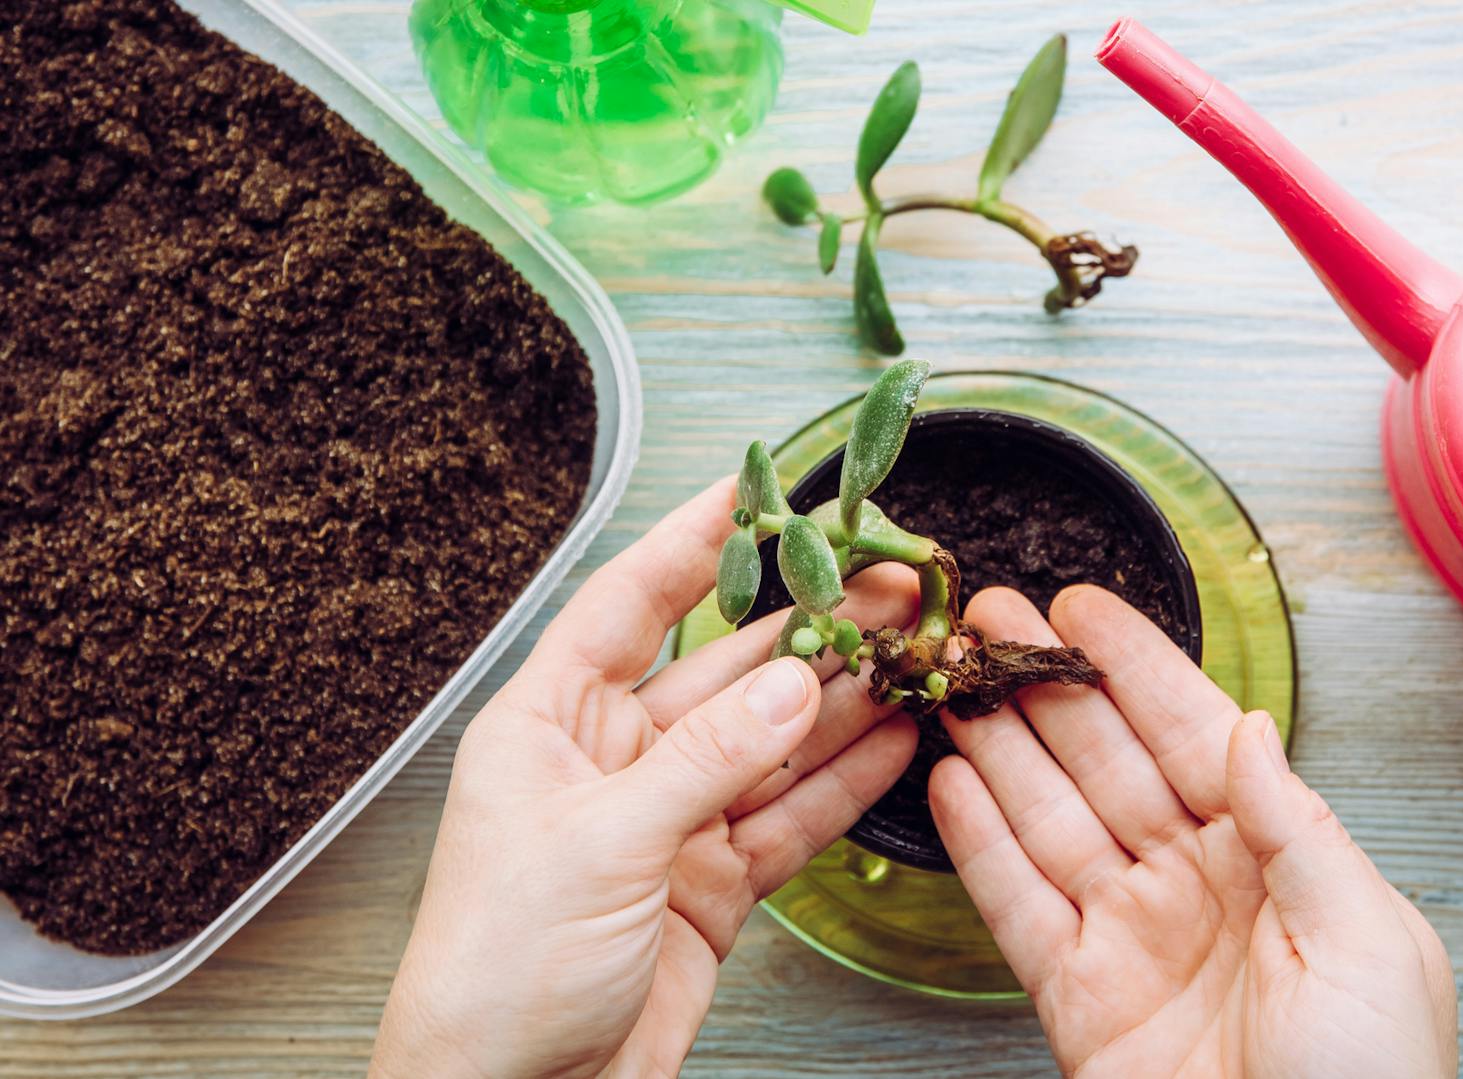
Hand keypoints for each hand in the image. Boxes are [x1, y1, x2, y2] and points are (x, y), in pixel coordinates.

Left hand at [371, 479, 918, 1078]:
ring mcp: (670, 822)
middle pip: (725, 670)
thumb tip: (796, 683)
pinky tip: (894, 740)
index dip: (695, 541)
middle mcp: (614, 761)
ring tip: (910, 650)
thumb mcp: (603, 843)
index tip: (757, 486)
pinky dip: (844, 783)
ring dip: (841, 699)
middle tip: (885, 583)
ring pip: (771, 741)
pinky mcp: (712, 884)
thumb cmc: (498, 970)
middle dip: (807, 626)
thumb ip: (709, 758)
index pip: (631, 603)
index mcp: (551, 724)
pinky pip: (790, 816)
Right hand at [929, 586, 1455, 1078]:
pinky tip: (950, 783)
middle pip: (1106, 761)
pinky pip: (1018, 906)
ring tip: (954, 680)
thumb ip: (1300, 828)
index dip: (1135, 668)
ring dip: (999, 746)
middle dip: (1046, 684)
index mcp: (1276, 858)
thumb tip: (1251, 730)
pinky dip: (980, 845)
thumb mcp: (1368, 942)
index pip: (1193, 735)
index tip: (1082, 608)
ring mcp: (1132, 936)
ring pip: (1050, 818)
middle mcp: (1196, 883)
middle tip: (988, 617)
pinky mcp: (1078, 998)